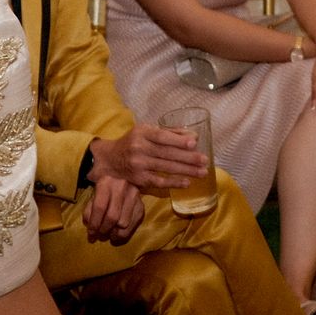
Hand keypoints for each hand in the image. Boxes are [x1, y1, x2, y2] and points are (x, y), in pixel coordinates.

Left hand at [81, 176, 144, 243]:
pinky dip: (125, 232)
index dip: (94, 224)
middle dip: (103, 230)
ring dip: (114, 233)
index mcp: (106, 182)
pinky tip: (118, 231)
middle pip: (112, 217)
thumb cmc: (102, 183)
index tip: (90, 233)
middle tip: (99, 235)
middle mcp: (122, 187)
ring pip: (124, 223)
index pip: (99, 207)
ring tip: (108, 234)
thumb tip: (90, 226)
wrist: (121, 170)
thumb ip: (89, 208)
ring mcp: (134, 195)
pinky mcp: (141, 203)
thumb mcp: (93, 192)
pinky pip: (134, 223)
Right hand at [87, 123, 209, 191]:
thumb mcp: (147, 131)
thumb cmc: (133, 141)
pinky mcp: (139, 179)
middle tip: (205, 161)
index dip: (178, 140)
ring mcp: (138, 165)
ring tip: (202, 172)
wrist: (110, 159)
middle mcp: (139, 148)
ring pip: (166, 168)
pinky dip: (174, 183)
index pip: (162, 136)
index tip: (194, 143)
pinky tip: (186, 183)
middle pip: (167, 154)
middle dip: (188, 158)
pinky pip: (159, 182)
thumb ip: (170, 132)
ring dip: (186, 171)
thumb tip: (193, 137)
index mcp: (142, 133)